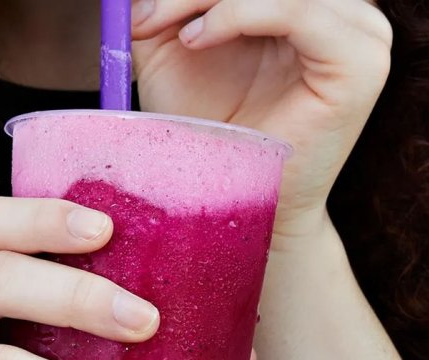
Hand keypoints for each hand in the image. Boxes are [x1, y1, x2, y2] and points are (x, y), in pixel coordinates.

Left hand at [132, 0, 391, 236]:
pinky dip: (242, 12)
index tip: (139, 12)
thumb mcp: (174, 59)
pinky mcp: (358, 63)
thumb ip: (165, 12)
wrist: (237, 202)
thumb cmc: (209, 138)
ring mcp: (356, 36)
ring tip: (179, 36)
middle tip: (145, 17)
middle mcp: (335, 17)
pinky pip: (301, 11)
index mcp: (297, 13)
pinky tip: (198, 38)